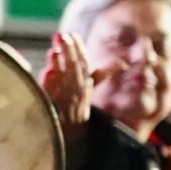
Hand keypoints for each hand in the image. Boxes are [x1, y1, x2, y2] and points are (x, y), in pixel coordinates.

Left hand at [39, 31, 101, 146]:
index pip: (84, 65)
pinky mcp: (50, 108)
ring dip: (58, 65)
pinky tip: (46, 72)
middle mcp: (77, 93)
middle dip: (68, 52)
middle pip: (74, 71)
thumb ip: (103, 75)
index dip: (79, 50)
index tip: (73, 35)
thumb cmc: (76, 105)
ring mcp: (64, 102)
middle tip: (61, 35)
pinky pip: (52, 96)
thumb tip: (124, 63)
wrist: (69, 134)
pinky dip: (50, 84)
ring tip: (54, 50)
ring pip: (63, 82)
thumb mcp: (90, 90)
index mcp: (86, 86)